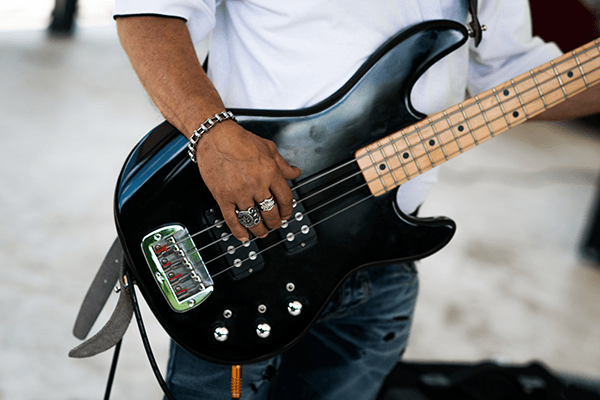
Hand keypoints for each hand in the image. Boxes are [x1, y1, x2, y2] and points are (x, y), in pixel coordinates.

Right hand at [195, 120, 301, 241]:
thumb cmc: (240, 139)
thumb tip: (295, 173)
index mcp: (270, 173)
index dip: (287, 210)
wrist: (215, 136)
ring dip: (259, 229)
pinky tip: (243, 236)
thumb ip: (283, 164)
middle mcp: (256, 184)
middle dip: (275, 222)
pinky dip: (238, 231)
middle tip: (275, 224)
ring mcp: (239, 192)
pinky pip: (232, 219)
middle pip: (270, 212)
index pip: (285, 199)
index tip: (286, 215)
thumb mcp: (269, 148)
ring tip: (262, 232)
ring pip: (253, 219)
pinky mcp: (223, 196)